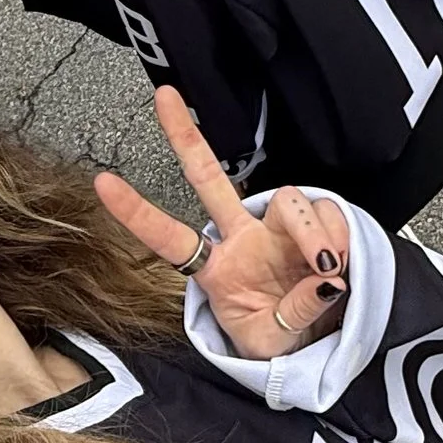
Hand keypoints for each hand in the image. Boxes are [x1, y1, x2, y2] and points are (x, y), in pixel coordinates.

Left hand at [94, 86, 351, 360]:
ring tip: (326, 266)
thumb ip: (292, 316)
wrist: (323, 341)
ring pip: (286, 199)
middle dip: (185, 138)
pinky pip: (327, 213)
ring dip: (310, 230)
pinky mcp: (315, 226)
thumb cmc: (284, 340)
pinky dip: (336, 235)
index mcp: (217, 270)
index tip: (102, 183)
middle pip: (209, 178)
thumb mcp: (272, 345)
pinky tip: (340, 262)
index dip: (137, 213)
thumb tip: (323, 281)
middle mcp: (242, 238)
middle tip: (163, 97)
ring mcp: (277, 228)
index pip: (171, 239)